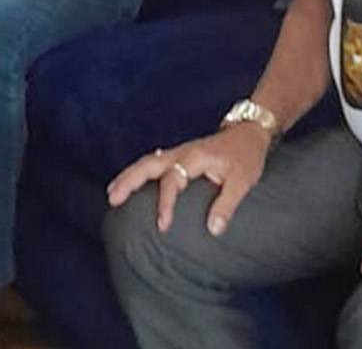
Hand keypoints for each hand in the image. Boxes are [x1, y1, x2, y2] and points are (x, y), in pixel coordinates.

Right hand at [105, 123, 272, 236]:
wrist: (249, 133)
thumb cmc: (246, 155)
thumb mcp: (242, 181)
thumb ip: (226, 205)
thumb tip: (213, 229)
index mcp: (195, 157)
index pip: (172, 180)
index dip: (165, 203)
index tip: (162, 225)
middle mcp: (181, 152)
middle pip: (147, 164)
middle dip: (128, 181)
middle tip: (113, 199)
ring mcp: (178, 152)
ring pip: (146, 162)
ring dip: (128, 176)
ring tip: (112, 193)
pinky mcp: (179, 155)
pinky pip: (153, 162)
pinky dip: (138, 172)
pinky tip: (128, 183)